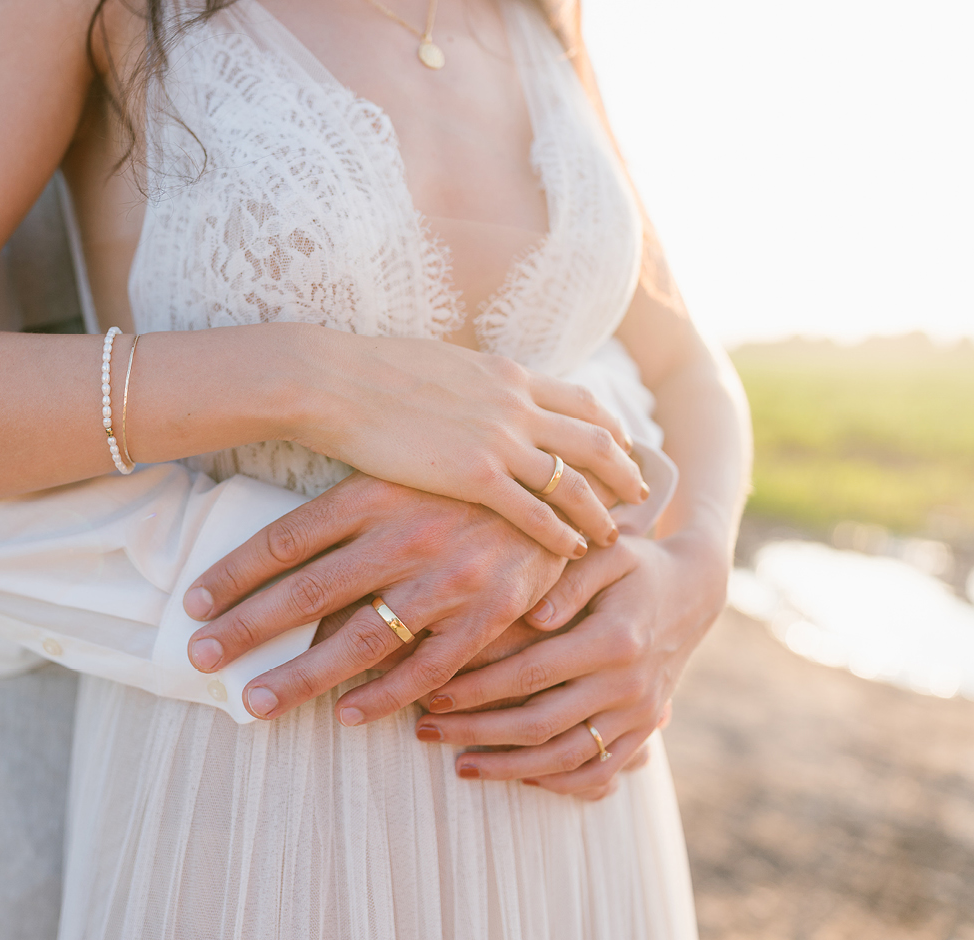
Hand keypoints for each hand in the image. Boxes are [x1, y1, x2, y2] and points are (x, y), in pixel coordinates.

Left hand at [184, 473, 566, 722]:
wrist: (568, 479)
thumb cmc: (465, 476)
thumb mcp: (400, 469)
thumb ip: (346, 508)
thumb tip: (275, 551)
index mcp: (374, 489)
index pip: (284, 538)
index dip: (233, 574)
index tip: (191, 605)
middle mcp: (405, 532)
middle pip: (306, 590)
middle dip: (247, 628)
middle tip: (199, 658)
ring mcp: (448, 576)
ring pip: (358, 638)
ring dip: (301, 675)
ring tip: (253, 703)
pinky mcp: (490, 612)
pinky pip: (427, 667)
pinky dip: (385, 696)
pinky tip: (348, 717)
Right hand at [292, 328, 646, 556]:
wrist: (333, 382)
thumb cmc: (369, 373)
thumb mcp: (440, 364)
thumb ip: (473, 384)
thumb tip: (478, 396)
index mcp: (508, 373)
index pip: (580, 401)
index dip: (609, 428)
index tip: (621, 448)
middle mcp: (517, 403)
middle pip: (595, 440)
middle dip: (624, 470)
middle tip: (641, 494)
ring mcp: (500, 439)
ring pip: (575, 480)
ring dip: (601, 509)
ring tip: (615, 533)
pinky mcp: (475, 475)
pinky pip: (537, 511)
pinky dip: (563, 533)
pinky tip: (574, 550)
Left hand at [411, 531, 729, 797]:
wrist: (692, 593)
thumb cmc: (633, 564)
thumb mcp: (605, 554)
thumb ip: (567, 581)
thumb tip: (532, 616)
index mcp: (614, 639)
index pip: (531, 673)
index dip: (477, 688)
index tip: (433, 692)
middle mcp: (629, 685)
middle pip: (540, 724)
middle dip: (476, 732)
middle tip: (425, 730)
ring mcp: (639, 715)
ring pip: (566, 759)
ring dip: (508, 768)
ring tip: (459, 765)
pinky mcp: (643, 733)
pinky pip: (598, 774)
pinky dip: (555, 783)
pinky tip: (514, 775)